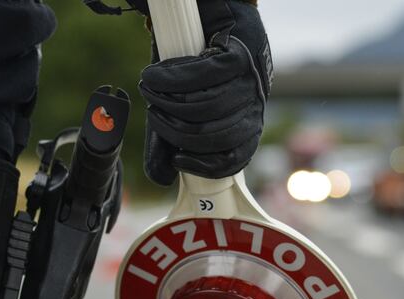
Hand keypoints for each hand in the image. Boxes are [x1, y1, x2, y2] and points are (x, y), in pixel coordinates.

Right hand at [138, 0, 272, 184]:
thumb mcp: (182, 104)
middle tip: (154, 115)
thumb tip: (163, 177)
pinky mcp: (239, 55)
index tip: (180, 162)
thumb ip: (171, 138)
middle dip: (177, 130)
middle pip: (216, 135)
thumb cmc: (192, 62)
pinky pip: (203, 76)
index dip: (209, 166)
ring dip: (169, 101)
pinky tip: (154, 74)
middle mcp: (253, 103)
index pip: (237, 156)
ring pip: (208, 106)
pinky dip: (172, 77)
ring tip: (151, 90)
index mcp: (246, 120)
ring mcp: (250, 80)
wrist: (206, 12)